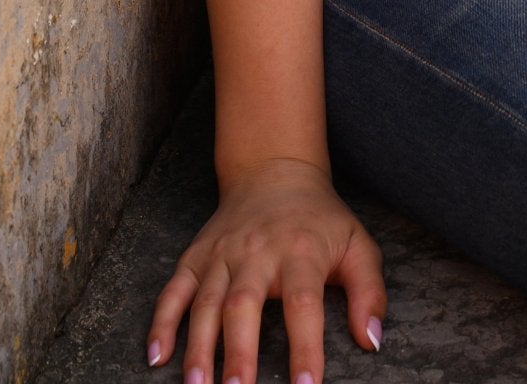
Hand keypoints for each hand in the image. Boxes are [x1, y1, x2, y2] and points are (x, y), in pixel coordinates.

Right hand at [146, 156, 386, 382]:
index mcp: (301, 251)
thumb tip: (370, 342)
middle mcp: (257, 251)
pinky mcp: (196, 256)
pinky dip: (162, 321)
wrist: (275, 171)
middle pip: (244, 303)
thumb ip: (370, 292)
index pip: (303, 302)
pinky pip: (173, 289)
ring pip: (206, 301)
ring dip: (198, 346)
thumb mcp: (357, 244)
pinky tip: (157, 356)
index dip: (305, 346)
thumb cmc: (321, 220)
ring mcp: (222, 254)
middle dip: (238, 351)